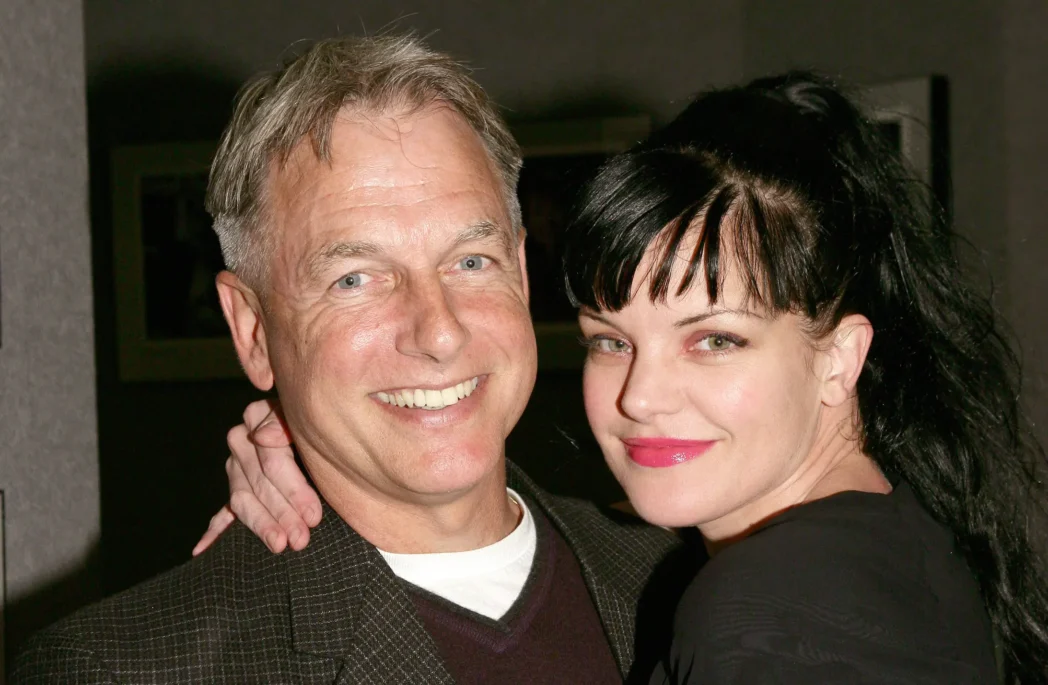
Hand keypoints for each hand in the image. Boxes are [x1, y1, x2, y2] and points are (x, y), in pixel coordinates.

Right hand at [192, 399, 321, 555]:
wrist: (316, 418)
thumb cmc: (316, 419)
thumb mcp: (306, 416)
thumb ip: (284, 424)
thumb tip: (263, 438)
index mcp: (256, 417)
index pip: (271, 461)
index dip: (293, 491)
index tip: (313, 515)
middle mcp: (241, 440)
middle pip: (259, 484)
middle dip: (282, 514)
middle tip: (300, 539)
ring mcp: (235, 465)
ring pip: (243, 500)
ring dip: (261, 525)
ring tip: (279, 545)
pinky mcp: (235, 485)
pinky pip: (222, 510)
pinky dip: (214, 530)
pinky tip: (201, 549)